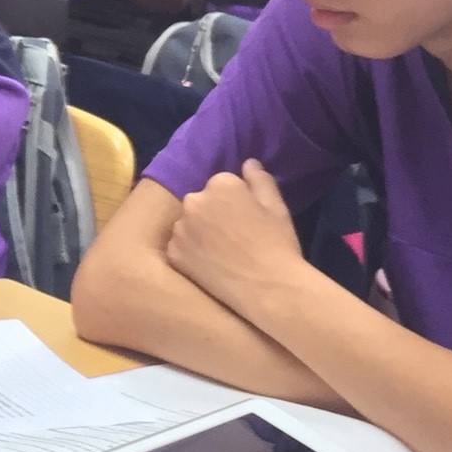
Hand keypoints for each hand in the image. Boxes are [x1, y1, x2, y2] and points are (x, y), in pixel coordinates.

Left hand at [164, 161, 308, 314]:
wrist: (269, 288)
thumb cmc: (278, 245)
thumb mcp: (276, 206)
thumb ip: (259, 180)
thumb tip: (248, 163)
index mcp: (220, 184)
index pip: (221, 185)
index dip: (235, 203)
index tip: (246, 220)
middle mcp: (194, 201)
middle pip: (201, 202)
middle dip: (213, 214)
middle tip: (234, 238)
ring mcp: (180, 228)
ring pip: (187, 224)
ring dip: (199, 233)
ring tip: (222, 254)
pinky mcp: (173, 254)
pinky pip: (179, 247)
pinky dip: (190, 254)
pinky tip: (210, 266)